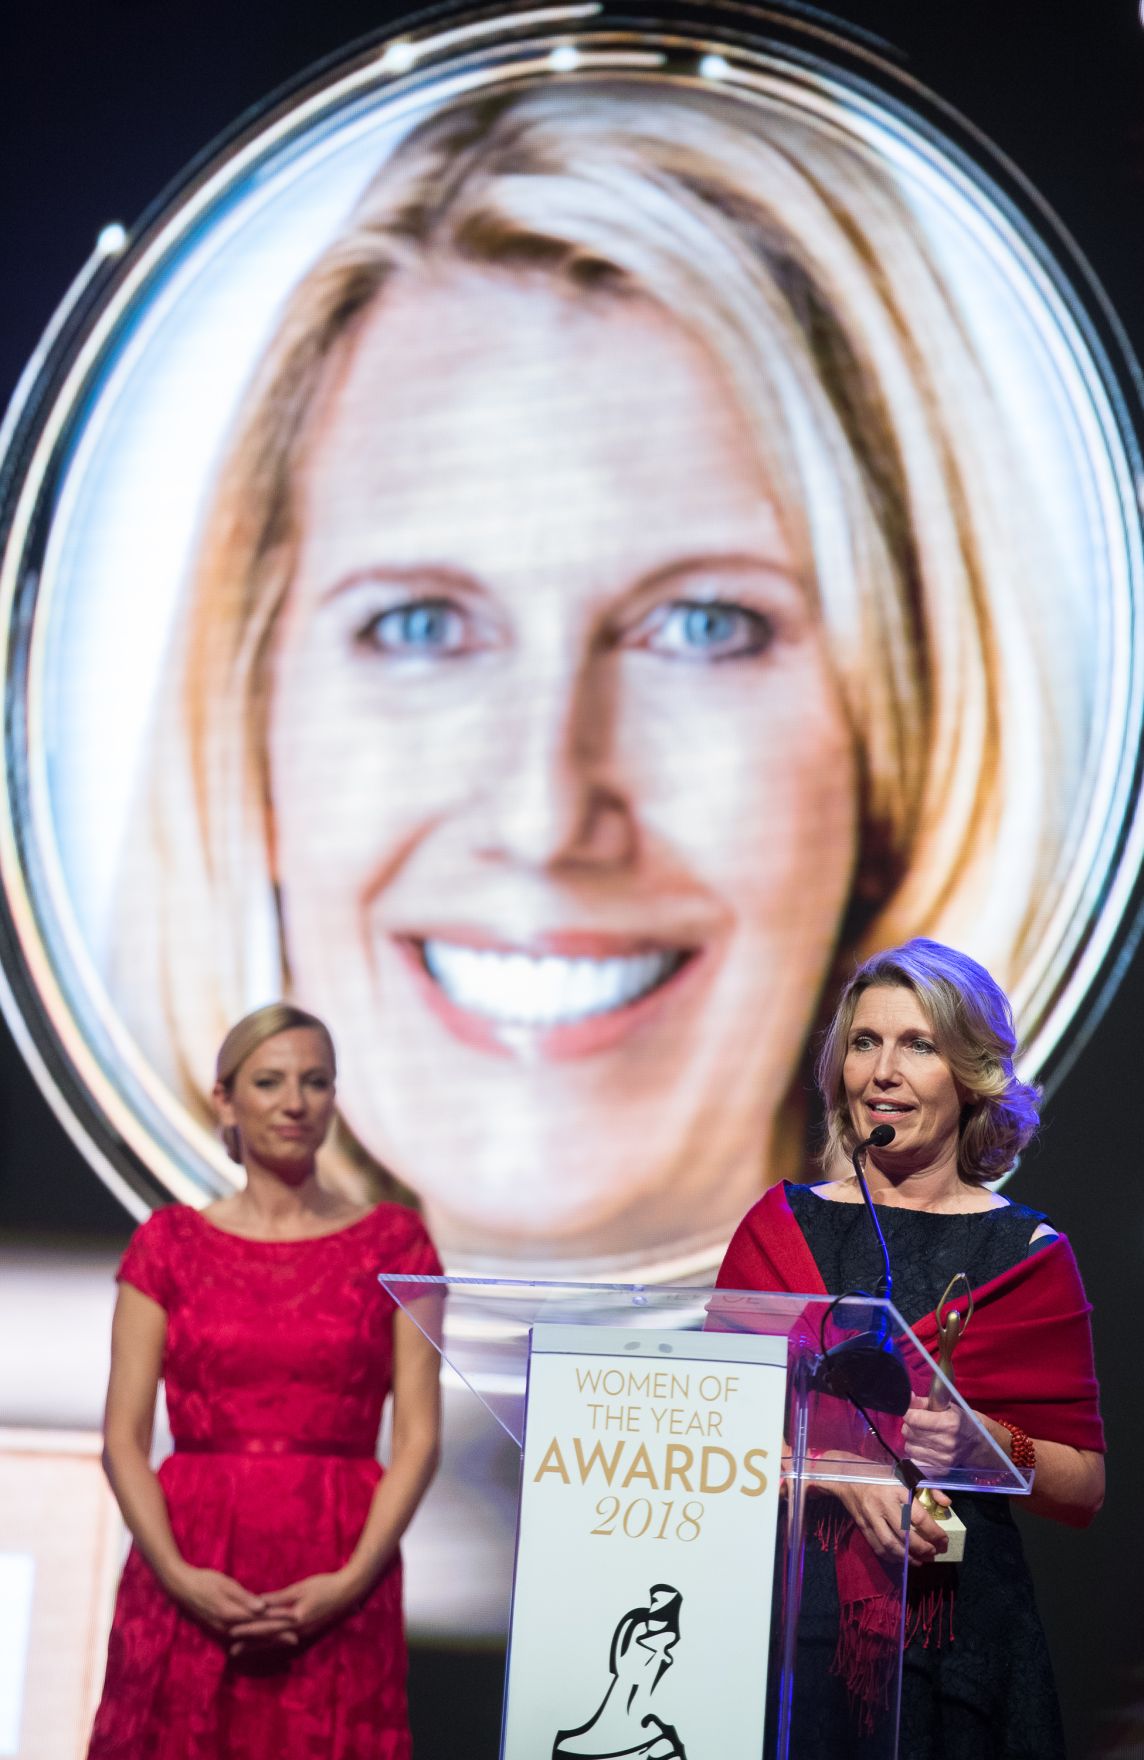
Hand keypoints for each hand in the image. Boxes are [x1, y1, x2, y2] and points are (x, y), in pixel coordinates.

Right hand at [166, 1565, 290, 1640]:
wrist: (180, 1589)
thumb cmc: (204, 1581)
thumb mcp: (225, 1584)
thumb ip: (244, 1598)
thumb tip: (262, 1608)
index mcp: (231, 1615)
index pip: (261, 1618)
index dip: (279, 1619)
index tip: (296, 1619)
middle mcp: (227, 1628)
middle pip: (257, 1634)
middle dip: (277, 1636)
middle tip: (296, 1638)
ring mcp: (222, 1632)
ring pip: (249, 1640)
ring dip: (267, 1642)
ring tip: (283, 1642)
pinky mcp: (218, 1631)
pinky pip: (239, 1641)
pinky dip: (253, 1643)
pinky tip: (262, 1644)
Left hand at [228, 1571, 360, 1655]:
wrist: (350, 1593)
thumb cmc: (325, 1586)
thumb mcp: (300, 1589)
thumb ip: (279, 1599)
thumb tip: (257, 1603)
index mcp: (295, 1620)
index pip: (266, 1627)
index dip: (248, 1630)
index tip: (231, 1633)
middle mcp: (298, 1634)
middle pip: (269, 1642)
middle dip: (250, 1646)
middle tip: (232, 1652)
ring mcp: (305, 1638)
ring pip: (277, 1647)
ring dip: (260, 1650)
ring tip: (245, 1654)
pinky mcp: (310, 1638)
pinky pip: (288, 1647)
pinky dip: (275, 1650)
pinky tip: (268, 1653)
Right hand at [833, 1479, 950, 1566]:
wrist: (846, 1475)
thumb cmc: (880, 1474)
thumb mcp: (906, 1475)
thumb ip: (929, 1488)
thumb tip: (946, 1503)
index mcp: (897, 1490)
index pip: (919, 1517)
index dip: (934, 1533)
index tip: (943, 1541)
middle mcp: (883, 1505)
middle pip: (905, 1535)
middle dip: (922, 1549)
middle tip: (934, 1554)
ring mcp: (871, 1517)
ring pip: (890, 1545)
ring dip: (907, 1558)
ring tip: (920, 1561)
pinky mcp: (862, 1526)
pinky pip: (877, 1547)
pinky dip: (891, 1557)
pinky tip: (902, 1559)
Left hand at [901, 1394, 993, 1473]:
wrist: (975, 1444)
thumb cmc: (958, 1421)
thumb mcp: (945, 1406)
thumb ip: (923, 1402)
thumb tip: (908, 1398)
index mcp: (950, 1423)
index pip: (914, 1418)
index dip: (909, 1413)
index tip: (912, 1412)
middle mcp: (947, 1442)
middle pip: (909, 1432)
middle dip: (910, 1425)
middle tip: (919, 1423)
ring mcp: (944, 1458)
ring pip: (909, 1446)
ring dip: (912, 1440)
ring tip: (923, 1435)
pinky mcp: (940, 1469)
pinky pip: (914, 1459)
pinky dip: (916, 1452)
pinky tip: (925, 1447)